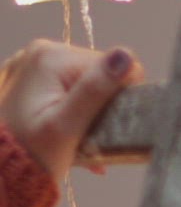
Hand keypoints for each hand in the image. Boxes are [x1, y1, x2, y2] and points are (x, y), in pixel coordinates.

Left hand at [0, 39, 144, 177]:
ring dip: (90, 111)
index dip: (119, 99)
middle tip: (91, 136)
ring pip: (86, 83)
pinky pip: (66, 88)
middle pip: (100, 75)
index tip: (106, 125)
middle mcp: (40, 51)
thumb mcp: (66, 127)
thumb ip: (96, 89)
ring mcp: (30, 64)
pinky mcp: (28, 78)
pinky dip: (73, 110)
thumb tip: (126, 56)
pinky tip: (66, 131)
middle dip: (103, 106)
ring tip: (78, 139)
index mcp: (51, 56)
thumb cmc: (31, 155)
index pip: (115, 68)